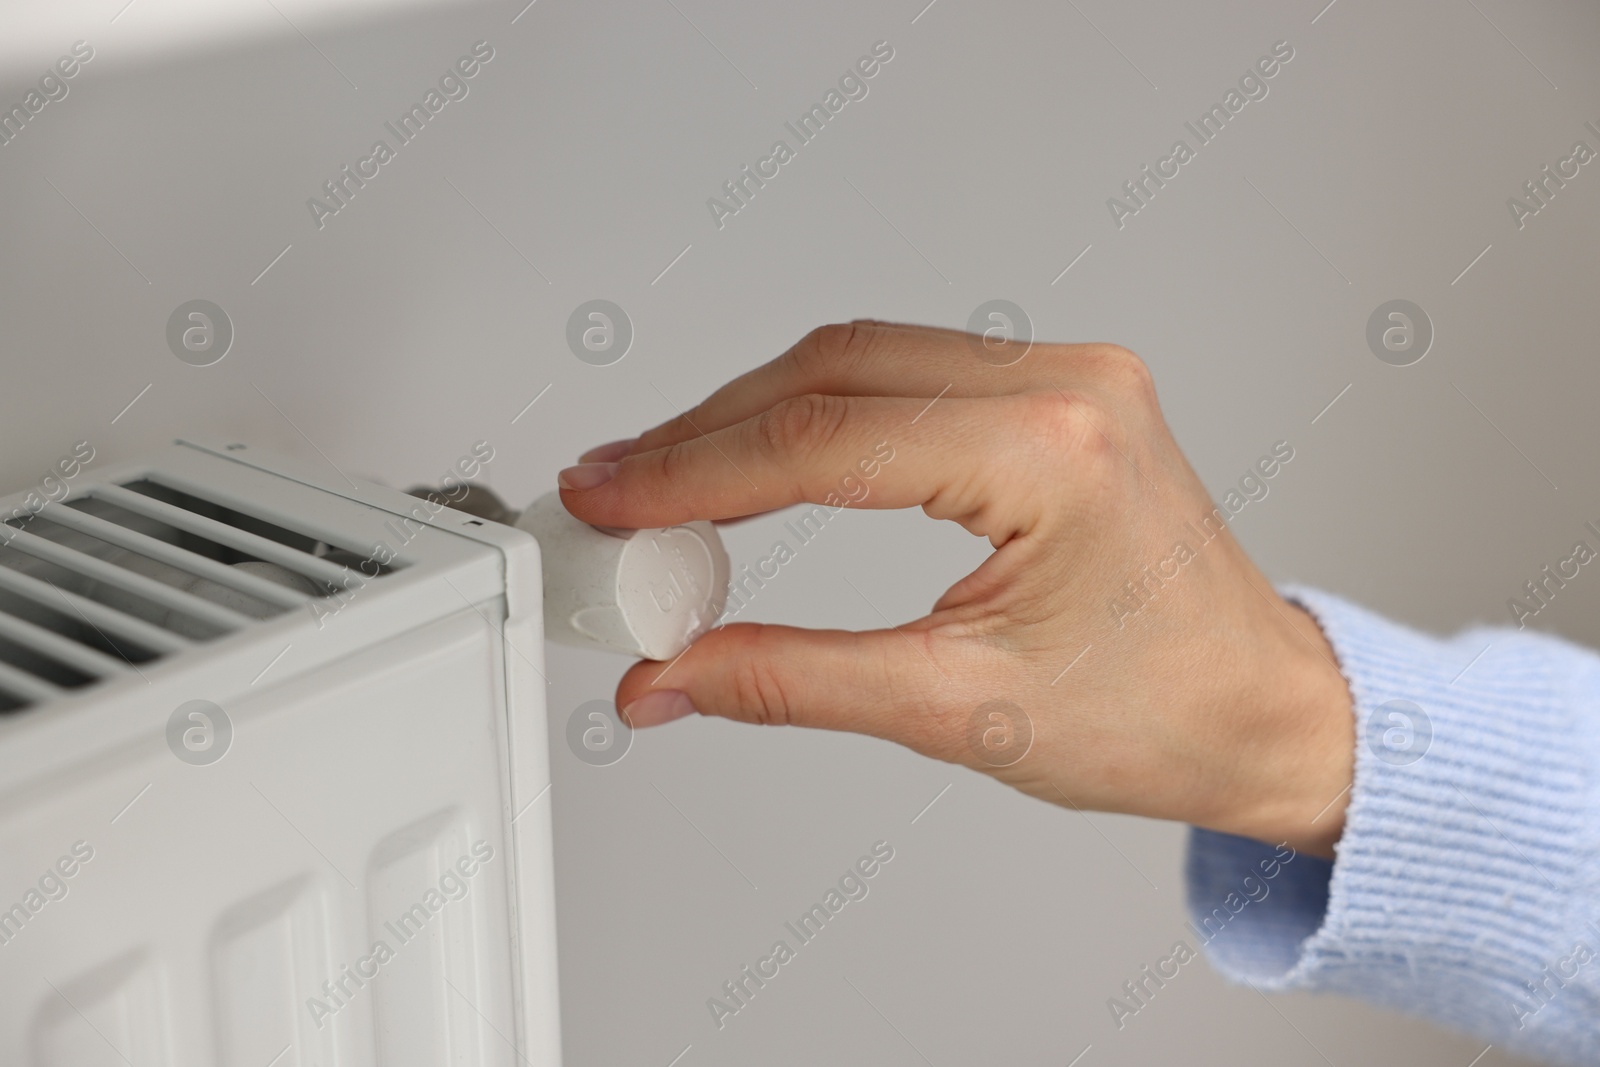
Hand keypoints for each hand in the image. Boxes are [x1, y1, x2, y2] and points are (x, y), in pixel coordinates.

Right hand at [557, 322, 1354, 856]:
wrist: (1261, 711)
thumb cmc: (1158, 717)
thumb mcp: (955, 710)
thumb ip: (790, 679)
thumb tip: (672, 673)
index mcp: (1050, 453)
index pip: (820, 443)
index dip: (691, 475)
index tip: (610, 501)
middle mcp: (1063, 387)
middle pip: (828, 375)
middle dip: (704, 434)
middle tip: (616, 491)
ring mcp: (1066, 376)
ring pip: (860, 358)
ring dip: (753, 414)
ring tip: (667, 478)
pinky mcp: (1057, 390)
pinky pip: (908, 370)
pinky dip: (818, 411)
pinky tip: (763, 451)